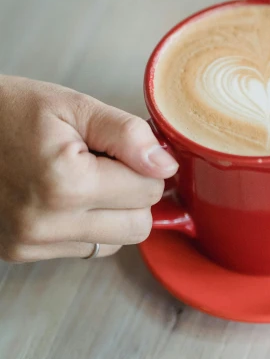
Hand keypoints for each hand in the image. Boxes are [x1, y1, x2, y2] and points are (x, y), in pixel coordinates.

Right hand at [0, 76, 177, 261]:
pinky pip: (84, 249)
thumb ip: (127, 134)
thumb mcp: (72, 105)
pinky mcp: (20, 253)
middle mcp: (47, 224)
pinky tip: (64, 194)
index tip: (124, 145)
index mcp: (65, 183)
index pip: (149, 190)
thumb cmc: (8, 110)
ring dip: (113, 212)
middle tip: (107, 161)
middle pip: (138, 226)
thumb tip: (165, 165)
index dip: (146, 163)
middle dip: (135, 193)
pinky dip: (86, 224)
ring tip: (81, 176)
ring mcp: (31, 244)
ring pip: (114, 243)